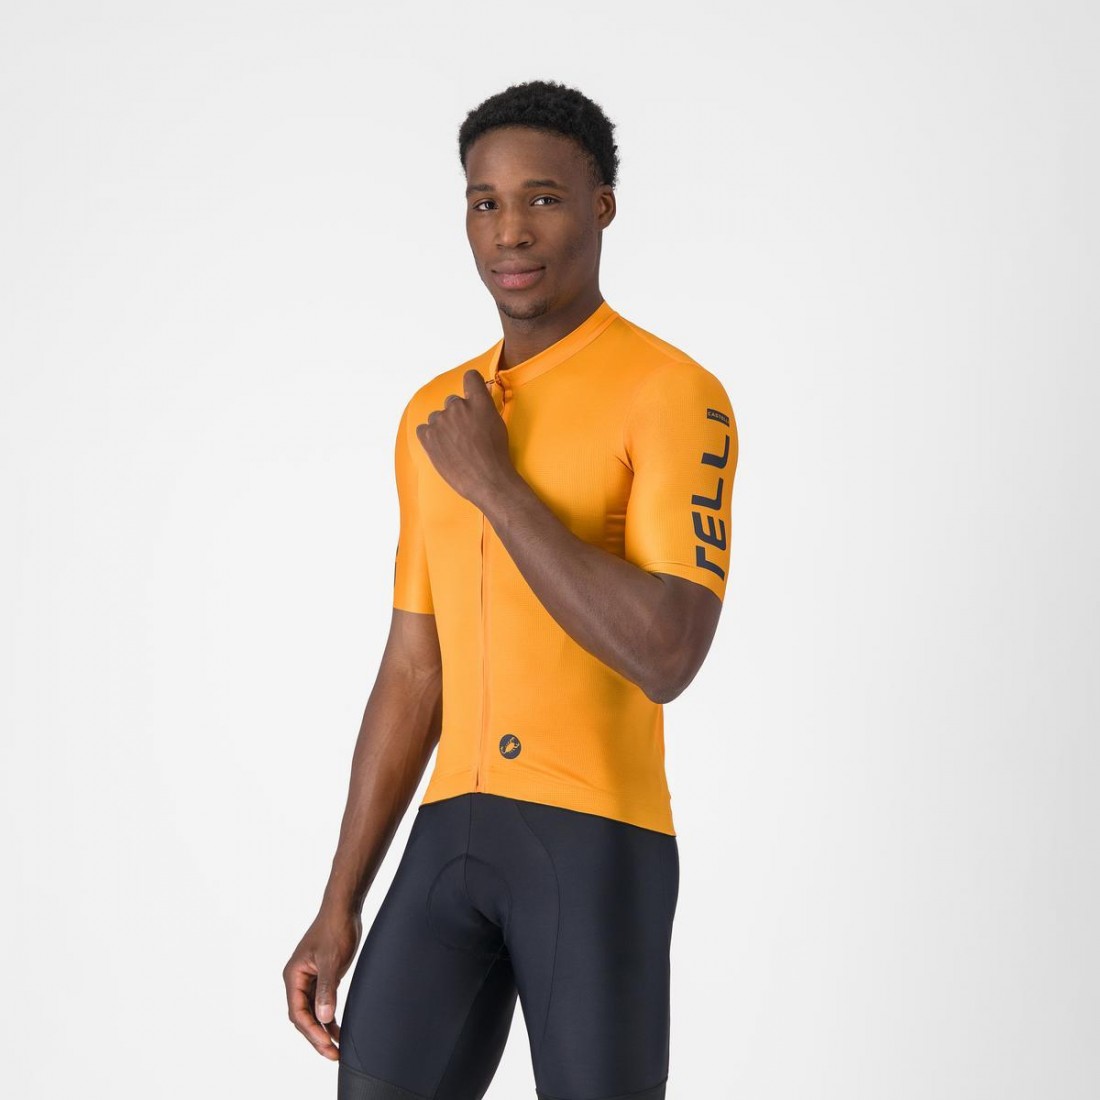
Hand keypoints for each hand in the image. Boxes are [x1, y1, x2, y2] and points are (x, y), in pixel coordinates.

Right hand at [283, 908, 362, 1060]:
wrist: (343, 909)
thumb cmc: (335, 929)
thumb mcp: (331, 960)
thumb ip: (327, 989)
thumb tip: (324, 1018)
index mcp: (293, 976)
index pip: (298, 1013)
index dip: (312, 1032)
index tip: (326, 1046)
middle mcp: (298, 980)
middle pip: (303, 1016)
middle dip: (316, 1036)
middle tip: (333, 1054)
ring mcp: (309, 979)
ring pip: (312, 1012)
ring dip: (322, 1030)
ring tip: (336, 1049)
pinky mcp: (321, 976)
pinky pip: (321, 1003)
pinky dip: (328, 1017)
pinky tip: (338, 1029)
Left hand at [415, 368, 514, 509]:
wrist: (486, 480)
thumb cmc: (496, 455)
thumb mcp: (497, 424)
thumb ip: (485, 407)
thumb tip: (476, 399)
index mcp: (479, 402)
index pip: (470, 376)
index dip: (470, 385)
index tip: (470, 396)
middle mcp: (458, 406)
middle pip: (452, 401)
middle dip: (457, 414)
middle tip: (465, 434)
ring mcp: (441, 421)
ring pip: (437, 417)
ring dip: (443, 426)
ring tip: (454, 446)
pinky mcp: (428, 436)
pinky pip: (423, 429)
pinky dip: (430, 437)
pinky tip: (441, 449)